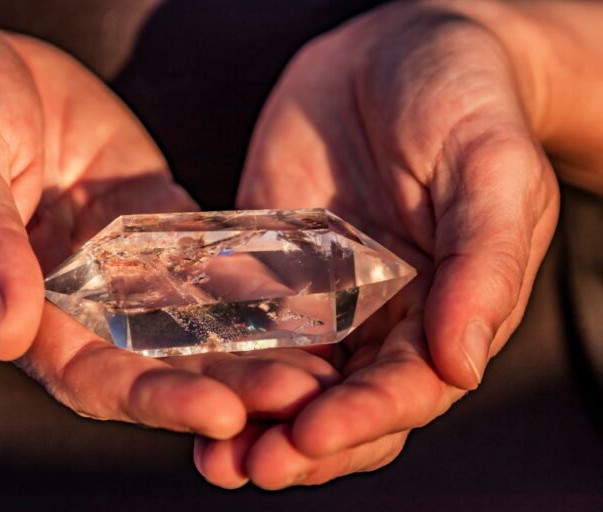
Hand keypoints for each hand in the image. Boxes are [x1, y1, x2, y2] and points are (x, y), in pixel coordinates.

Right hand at [0, 13, 336, 437]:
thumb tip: (6, 334)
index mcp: (24, 309)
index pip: (93, 379)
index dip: (157, 400)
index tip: (224, 412)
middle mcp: (79, 300)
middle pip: (161, 363)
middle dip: (230, 385)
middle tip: (300, 395)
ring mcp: (123, 261)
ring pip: (194, 320)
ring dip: (253, 347)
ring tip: (320, 361)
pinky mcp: (155, 218)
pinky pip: (207, 257)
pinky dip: (251, 281)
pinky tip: (303, 296)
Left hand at [196, 0, 559, 486]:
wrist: (398, 50)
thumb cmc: (465, 101)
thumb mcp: (491, 169)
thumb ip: (484, 265)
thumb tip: (458, 367)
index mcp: (444, 310)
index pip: (405, 390)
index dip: (360, 421)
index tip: (310, 437)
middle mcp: (381, 318)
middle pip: (341, 405)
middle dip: (297, 442)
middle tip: (248, 465)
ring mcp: (322, 295)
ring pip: (287, 379)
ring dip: (250, 421)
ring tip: (211, 453)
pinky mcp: (271, 265)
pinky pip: (242, 320)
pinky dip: (217, 358)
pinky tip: (182, 380)